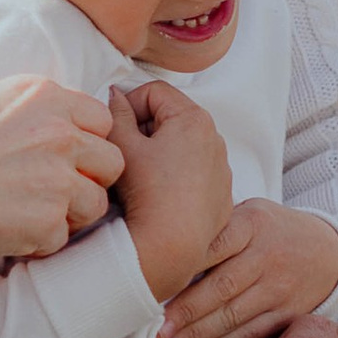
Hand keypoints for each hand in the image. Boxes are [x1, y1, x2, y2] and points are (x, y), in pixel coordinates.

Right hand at [0, 77, 121, 275]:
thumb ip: (38, 109)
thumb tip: (71, 124)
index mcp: (45, 96)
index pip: (102, 119)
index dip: (87, 142)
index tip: (65, 156)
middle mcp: (59, 133)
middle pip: (113, 161)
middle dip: (90, 178)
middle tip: (56, 189)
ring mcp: (58, 178)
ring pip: (97, 203)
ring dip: (71, 212)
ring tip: (31, 211)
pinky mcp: (48, 222)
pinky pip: (64, 236)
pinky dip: (41, 239)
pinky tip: (10, 228)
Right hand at [114, 80, 234, 302]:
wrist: (171, 246)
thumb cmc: (147, 193)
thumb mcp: (121, 146)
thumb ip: (116, 114)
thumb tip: (115, 97)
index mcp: (194, 118)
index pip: (153, 91)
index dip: (128, 105)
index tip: (116, 130)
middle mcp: (215, 138)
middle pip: (170, 116)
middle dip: (144, 129)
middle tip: (125, 154)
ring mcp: (222, 168)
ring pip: (182, 145)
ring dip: (160, 152)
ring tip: (141, 176)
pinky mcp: (222, 194)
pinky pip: (195, 172)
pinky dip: (176, 175)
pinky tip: (159, 194)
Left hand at [156, 201, 337, 337]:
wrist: (327, 251)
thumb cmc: (270, 230)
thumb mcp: (247, 213)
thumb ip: (213, 229)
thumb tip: (160, 247)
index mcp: (251, 225)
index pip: (213, 245)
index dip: (181, 268)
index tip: (150, 286)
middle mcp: (267, 257)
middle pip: (221, 288)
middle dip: (185, 313)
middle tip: (154, 329)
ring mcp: (279, 289)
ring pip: (234, 316)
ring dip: (198, 336)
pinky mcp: (288, 316)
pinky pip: (251, 335)